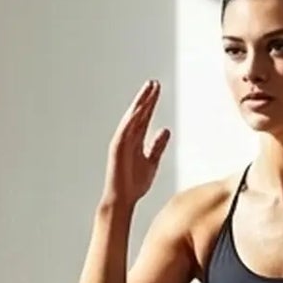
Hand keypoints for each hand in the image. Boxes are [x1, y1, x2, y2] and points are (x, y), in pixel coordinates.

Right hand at [103, 79, 169, 207]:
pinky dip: (130, 120)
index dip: (151, 103)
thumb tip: (165, 130)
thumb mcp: (152, 161)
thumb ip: (157, 146)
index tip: (157, 89)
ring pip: (131, 119)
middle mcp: (128, 138)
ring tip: (147, 91)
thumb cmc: (135, 184)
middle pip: (138, 114)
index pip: (145, 117)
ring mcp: (122, 142)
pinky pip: (124, 131)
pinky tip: (138, 109)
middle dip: (146, 98)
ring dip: (139, 104)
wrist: (123, 200)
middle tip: (154, 83)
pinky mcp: (117, 149)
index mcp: (136, 140)